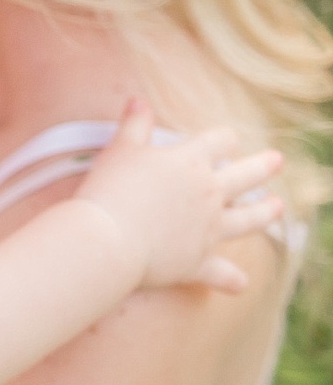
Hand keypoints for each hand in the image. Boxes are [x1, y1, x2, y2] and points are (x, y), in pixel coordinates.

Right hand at [74, 99, 284, 291]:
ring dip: (265, 212)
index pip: (220, 140)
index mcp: (191, 161)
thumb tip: (138, 101)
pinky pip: (221, 273)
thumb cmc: (109, 191)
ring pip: (249, 219)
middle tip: (276, 161)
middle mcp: (210, 193)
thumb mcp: (118, 151)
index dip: (224, 138)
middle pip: (247, 175)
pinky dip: (231, 280)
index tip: (225, 140)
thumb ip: (133, 125)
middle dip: (263, 166)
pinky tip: (240, 284)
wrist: (107, 240)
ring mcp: (210, 228)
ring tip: (277, 207)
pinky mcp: (199, 261)